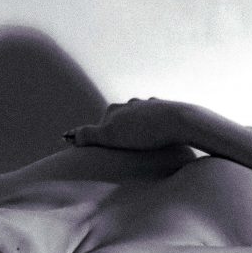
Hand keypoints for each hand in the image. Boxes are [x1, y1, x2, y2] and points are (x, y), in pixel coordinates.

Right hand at [65, 98, 199, 150]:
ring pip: (139, 118)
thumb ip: (89, 135)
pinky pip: (158, 120)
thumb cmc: (145, 132)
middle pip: (120, 120)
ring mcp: (150, 105)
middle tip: (124, 149)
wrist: (181, 121)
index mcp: (116, 109)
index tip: (105, 149)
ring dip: (138, 129)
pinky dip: (156, 127)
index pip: (102, 125)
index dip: (102, 137)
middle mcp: (132, 104)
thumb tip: (71, 136)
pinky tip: (160, 137)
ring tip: (143, 144)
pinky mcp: (167, 110)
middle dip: (120, 132)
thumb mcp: (111, 136)